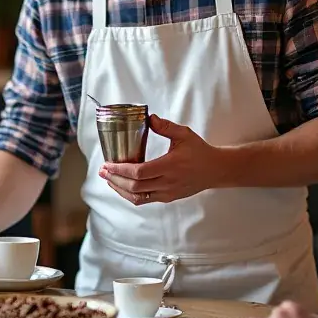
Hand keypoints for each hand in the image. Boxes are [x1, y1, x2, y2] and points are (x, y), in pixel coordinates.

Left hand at [99, 115, 219, 204]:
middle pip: (135, 186)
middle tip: (103, 170)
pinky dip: (130, 195)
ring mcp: (167, 193)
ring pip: (138, 197)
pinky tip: (122, 186)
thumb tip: (148, 117)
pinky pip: (145, 200)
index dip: (121, 170)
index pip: (140, 172)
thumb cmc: (199, 151)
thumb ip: (165, 127)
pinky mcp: (168, 198)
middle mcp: (168, 182)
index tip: (108, 164)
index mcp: (170, 166)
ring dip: (120, 189)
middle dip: (115, 179)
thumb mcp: (184, 134)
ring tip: (108, 179)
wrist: (215, 170)